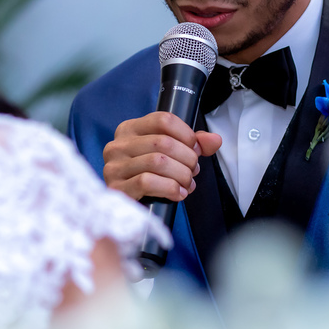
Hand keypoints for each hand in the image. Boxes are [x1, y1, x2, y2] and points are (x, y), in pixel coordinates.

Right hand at [102, 111, 222, 201]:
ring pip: (158, 162)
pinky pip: (147, 182)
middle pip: (164, 142)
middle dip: (187, 158)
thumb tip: (214, 140)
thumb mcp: (169, 154)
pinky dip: (169, 188)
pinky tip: (177, 193)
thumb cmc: (148, 176)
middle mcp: (118, 145)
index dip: (186, 135)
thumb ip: (192, 144)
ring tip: (187, 184)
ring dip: (181, 175)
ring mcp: (114, 166)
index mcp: (130, 129)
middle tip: (193, 170)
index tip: (195, 149)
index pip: (163, 120)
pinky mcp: (116, 188)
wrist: (127, 208)